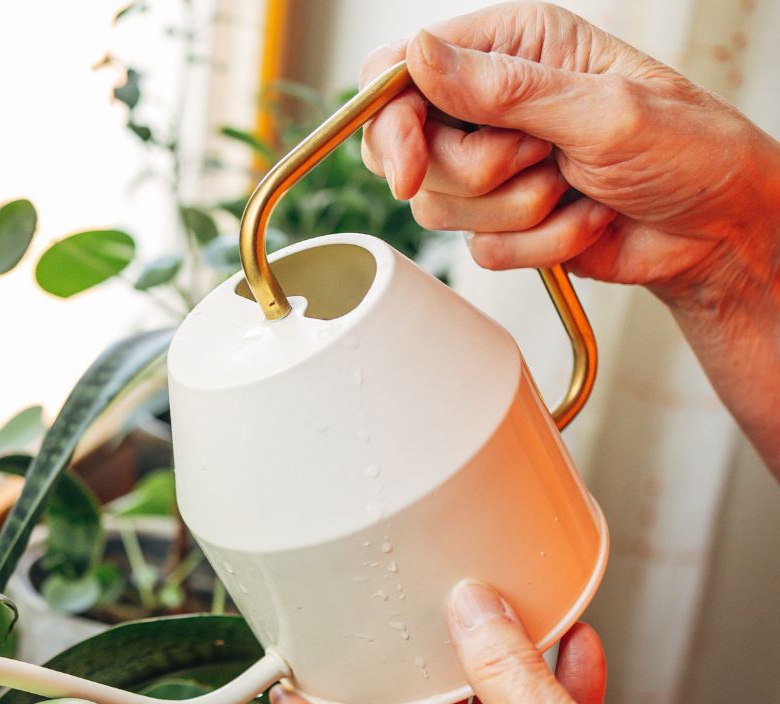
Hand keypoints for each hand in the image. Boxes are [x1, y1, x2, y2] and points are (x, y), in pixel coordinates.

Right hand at [361, 1, 778, 302]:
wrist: (721, 228)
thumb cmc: (688, 149)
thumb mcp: (600, 109)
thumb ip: (501, 89)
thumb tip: (417, 56)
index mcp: (512, 47)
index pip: (398, 71)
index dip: (390, 121)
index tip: (410, 170)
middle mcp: (492, 101)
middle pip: (409, 148)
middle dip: (475, 173)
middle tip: (540, 159)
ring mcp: (493, 164)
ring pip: (439, 206)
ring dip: (517, 210)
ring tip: (574, 187)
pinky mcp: (502, 219)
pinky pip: (478, 248)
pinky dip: (537, 244)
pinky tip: (582, 217)